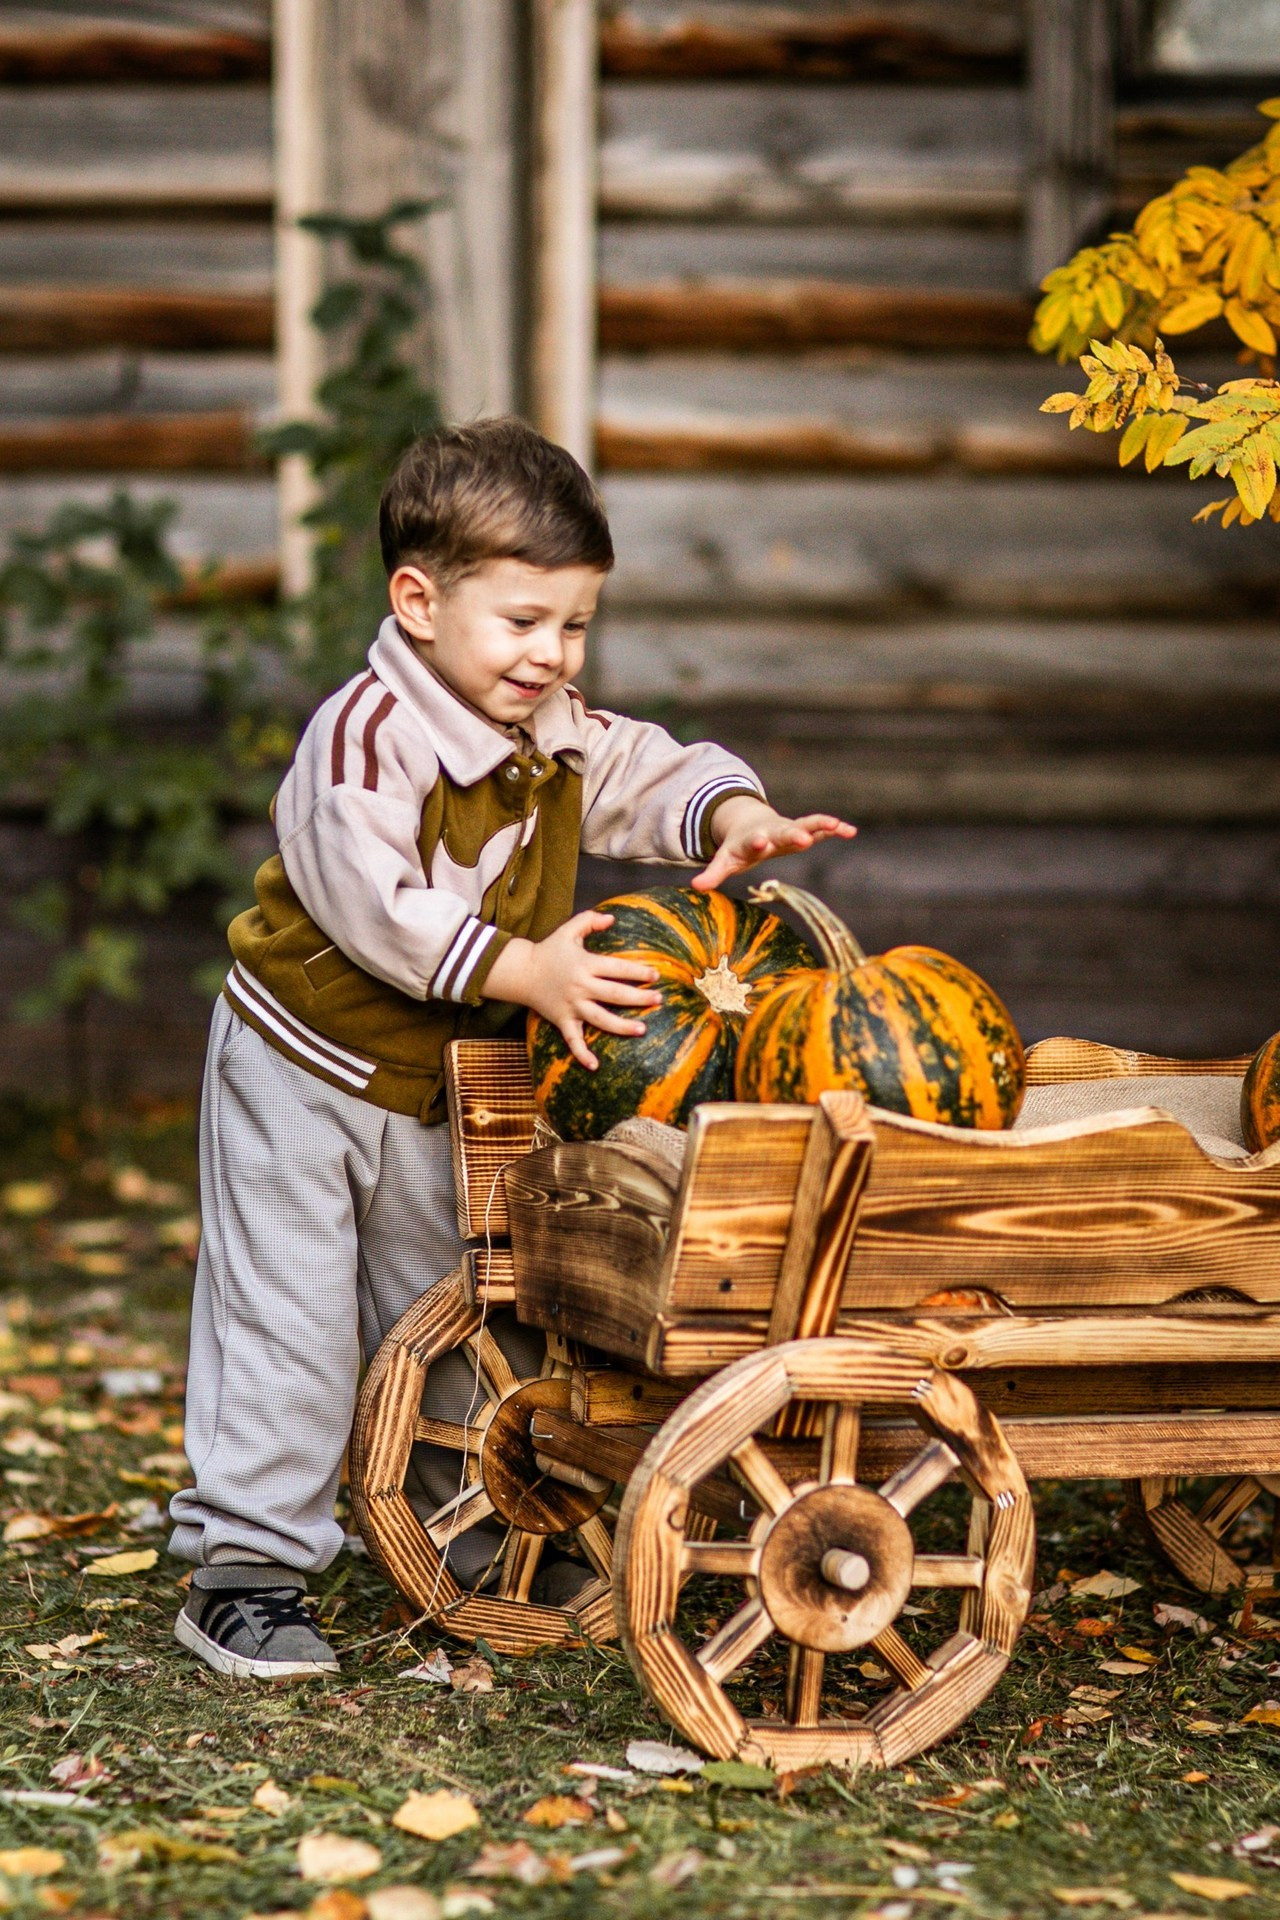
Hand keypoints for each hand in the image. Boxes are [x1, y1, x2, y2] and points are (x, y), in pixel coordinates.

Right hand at [483, 911, 662, 1070]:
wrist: (521, 972)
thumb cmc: (549, 950)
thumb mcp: (568, 930)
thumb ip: (590, 920)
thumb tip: (612, 918)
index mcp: (585, 965)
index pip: (617, 969)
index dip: (637, 971)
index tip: (656, 975)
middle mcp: (580, 987)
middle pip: (614, 995)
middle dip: (638, 998)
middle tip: (659, 1000)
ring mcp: (572, 1006)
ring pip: (600, 1019)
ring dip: (621, 1026)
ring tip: (642, 1029)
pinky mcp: (562, 1020)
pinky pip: (573, 1040)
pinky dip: (582, 1054)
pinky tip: (595, 1066)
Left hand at [691, 796, 855, 892]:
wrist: (750, 824)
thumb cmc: (739, 848)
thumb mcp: (725, 860)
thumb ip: (713, 873)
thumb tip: (696, 887)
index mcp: (753, 840)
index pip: (753, 841)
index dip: (756, 842)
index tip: (760, 842)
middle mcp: (773, 832)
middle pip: (783, 832)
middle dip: (793, 834)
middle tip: (803, 838)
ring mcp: (789, 829)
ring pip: (806, 824)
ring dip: (820, 825)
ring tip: (838, 825)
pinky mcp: (802, 829)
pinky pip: (820, 827)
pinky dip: (834, 828)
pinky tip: (851, 831)